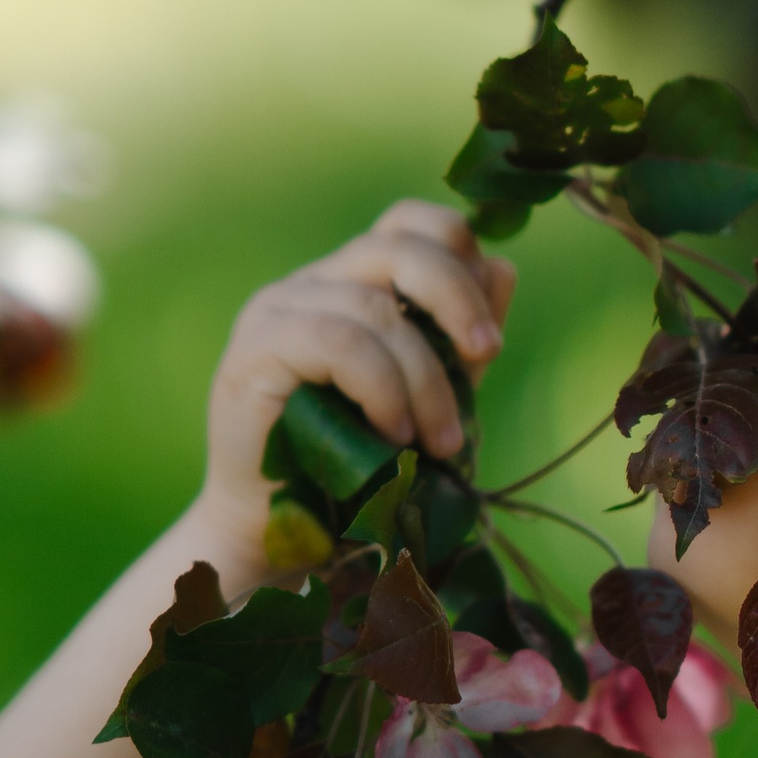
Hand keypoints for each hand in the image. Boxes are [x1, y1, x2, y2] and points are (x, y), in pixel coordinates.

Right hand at [198, 201, 515, 557]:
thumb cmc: (356, 468)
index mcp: (353, 283)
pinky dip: (381, 388)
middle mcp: (312, 283)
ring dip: (425, 376)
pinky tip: (394, 433)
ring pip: (373, 308)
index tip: (489, 329)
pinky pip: (337, 343)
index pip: (409, 223)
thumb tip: (504, 269)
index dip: (460, 256)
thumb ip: (462, 342)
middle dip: (457, 298)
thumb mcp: (429, 397)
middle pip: (397, 247)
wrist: (278, 533)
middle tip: (490, 354)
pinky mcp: (253, 351)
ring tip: (441, 440)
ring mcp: (276, 310)